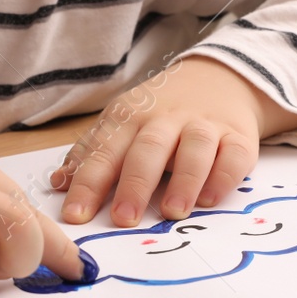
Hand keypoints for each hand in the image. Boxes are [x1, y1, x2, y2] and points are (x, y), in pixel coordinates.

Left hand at [49, 55, 296, 226]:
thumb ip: (91, 154)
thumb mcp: (121, 123)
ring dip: (183, 181)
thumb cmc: (160, 112)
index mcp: (129, 117)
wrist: (219, 79)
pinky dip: (223, 177)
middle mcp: (165, 119)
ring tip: (172, 212)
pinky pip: (234, 155)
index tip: (76, 215)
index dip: (88, 184)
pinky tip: (210, 200)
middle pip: (147, 149)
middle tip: (123, 219)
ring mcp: (204, 126)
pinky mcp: (238, 136)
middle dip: (134, 184)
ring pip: (194, 149)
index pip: (104, 152)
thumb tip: (58, 183)